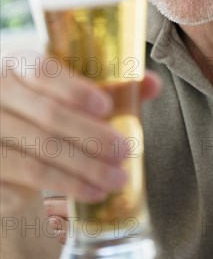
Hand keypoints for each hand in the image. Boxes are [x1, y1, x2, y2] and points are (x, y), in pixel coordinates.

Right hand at [1, 51, 160, 214]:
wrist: (4, 144)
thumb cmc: (42, 111)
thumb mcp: (68, 93)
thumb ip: (109, 87)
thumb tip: (153, 84)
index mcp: (15, 66)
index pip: (42, 71)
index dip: (75, 90)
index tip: (106, 107)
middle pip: (47, 116)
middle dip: (92, 137)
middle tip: (126, 150)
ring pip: (38, 155)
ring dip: (85, 170)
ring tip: (118, 178)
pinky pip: (27, 183)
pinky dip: (65, 188)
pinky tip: (93, 193)